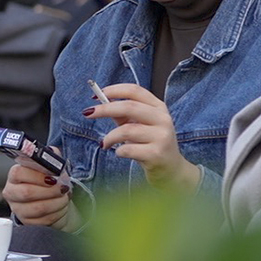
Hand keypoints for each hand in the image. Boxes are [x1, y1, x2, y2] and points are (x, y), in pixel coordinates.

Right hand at [1, 159, 74, 228]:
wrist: (52, 201)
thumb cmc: (49, 182)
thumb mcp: (50, 167)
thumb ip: (50, 157)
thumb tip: (52, 152)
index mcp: (14, 175)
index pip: (19, 173)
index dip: (38, 176)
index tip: (53, 177)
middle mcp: (11, 192)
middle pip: (27, 193)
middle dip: (50, 191)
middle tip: (62, 188)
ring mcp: (18, 209)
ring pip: (38, 208)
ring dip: (56, 202)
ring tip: (64, 197)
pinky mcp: (27, 222)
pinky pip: (43, 220)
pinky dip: (57, 213)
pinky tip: (60, 207)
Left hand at [87, 83, 201, 189]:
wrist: (171, 170)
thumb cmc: (151, 145)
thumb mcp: (139, 125)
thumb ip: (123, 114)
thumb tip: (101, 102)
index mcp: (158, 107)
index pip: (135, 90)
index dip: (114, 90)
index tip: (96, 95)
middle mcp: (162, 119)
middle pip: (129, 107)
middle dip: (104, 109)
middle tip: (88, 113)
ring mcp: (162, 137)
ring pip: (126, 130)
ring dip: (109, 137)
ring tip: (105, 143)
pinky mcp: (156, 154)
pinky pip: (128, 149)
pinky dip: (118, 151)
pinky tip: (120, 153)